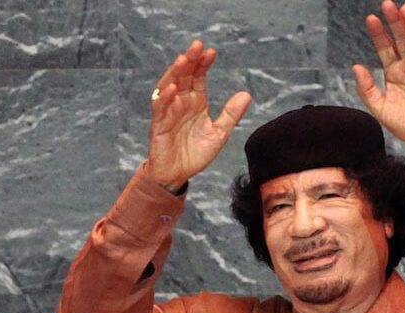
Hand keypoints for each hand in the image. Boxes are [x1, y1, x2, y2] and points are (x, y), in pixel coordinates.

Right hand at [147, 40, 251, 189]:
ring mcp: (168, 112)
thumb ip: (231, 115)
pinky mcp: (158, 125)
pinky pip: (160, 108)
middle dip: (189, 60)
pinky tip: (172, 88)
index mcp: (196, 102)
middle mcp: (181, 102)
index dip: (203, 64)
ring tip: (183, 60)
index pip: (198, 77)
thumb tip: (246, 94)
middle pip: (183, 76)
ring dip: (175, 73)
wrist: (178, 175)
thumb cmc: (195, 154)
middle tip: (197, 46)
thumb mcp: (219, 134)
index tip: (212, 52)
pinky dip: (164, 98)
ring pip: (169, 86)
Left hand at [352, 2, 404, 165]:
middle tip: (387, 4)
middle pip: (401, 38)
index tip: (371, 20)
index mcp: (393, 72)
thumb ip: (367, 89)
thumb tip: (356, 67)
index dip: (378, 34)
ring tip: (404, 10)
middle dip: (394, 22)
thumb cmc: (404, 125)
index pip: (385, 47)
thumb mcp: (379, 108)